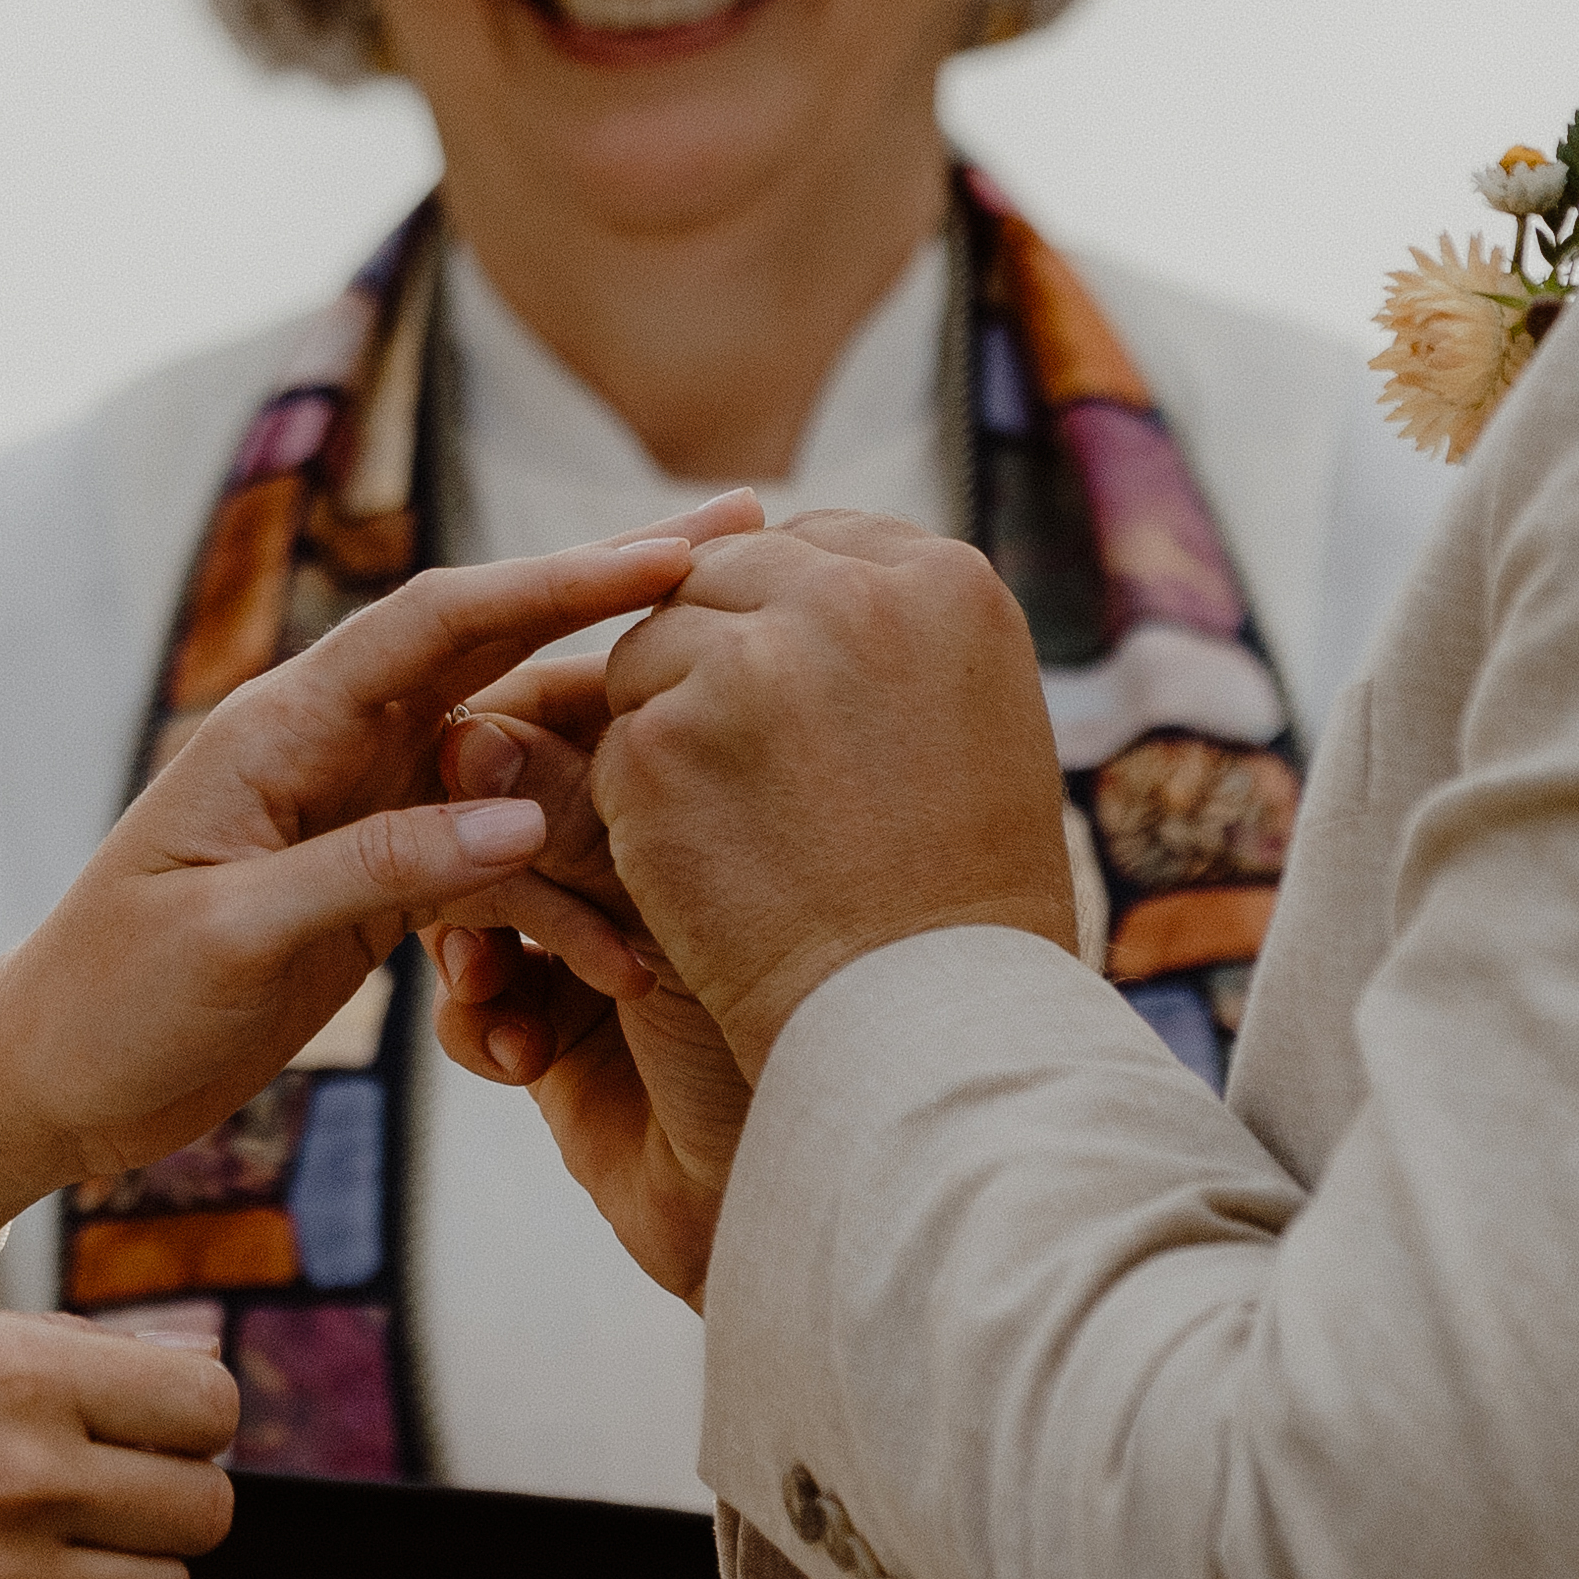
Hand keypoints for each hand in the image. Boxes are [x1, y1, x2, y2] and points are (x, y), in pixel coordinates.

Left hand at [0, 506, 755, 1261]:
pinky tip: (638, 924)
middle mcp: (333, 744)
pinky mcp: (378, 880)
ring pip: (514, 755)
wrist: (48, 1082)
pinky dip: (565, 880)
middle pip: (497, 646)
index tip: (677, 549)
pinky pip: (494, 856)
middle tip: (744, 531)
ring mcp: (362, 808)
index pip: (443, 620)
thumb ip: (378, 869)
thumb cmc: (112, 1000)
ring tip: (733, 722)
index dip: (562, 579)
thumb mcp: (236, 937)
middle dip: (617, 593)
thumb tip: (523, 819)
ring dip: (612, 751)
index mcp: (286, 724)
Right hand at [0, 1301, 239, 1578]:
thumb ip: (26, 1355)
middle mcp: (17, 1479)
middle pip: (203, 1513)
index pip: (206, 1406)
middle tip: (93, 1506)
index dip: (184, 1421)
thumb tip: (142, 1388)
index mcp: (10, 1374)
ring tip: (41, 1568)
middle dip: (163, 1505)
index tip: (139, 1433)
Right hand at [419, 695, 754, 1303]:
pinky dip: (481, 1022)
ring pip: (471, 900)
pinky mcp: (559, 1036)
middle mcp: (645, 860)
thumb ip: (575, 810)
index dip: (512, 730)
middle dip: (483, 842)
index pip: (577, 718)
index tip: (461, 742)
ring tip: (487, 974)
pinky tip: (520, 1051)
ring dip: (470, 933)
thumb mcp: (685, 894)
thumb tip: (467, 732)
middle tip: (468, 856)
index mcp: (702, 787)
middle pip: (506, 805)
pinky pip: (474, 1006)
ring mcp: (594, 946)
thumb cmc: (813, 1016)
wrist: (835, 1174)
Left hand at [589, 514, 1080, 1071]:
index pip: (814, 545)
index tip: (782, 688)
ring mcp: (746, 664)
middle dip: (711, 655)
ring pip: (650, 651)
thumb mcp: (962, 734)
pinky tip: (702, 873)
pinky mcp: (661, 742)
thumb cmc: (960, 905)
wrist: (926, 1033)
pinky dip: (639, 807)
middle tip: (736, 761)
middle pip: (720, 579)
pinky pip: (616, 741)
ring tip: (734, 826)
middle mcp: (849, 598)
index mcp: (947, 584)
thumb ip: (884, 645)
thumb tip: (781, 587)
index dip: (781, 617)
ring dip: (665, 726)